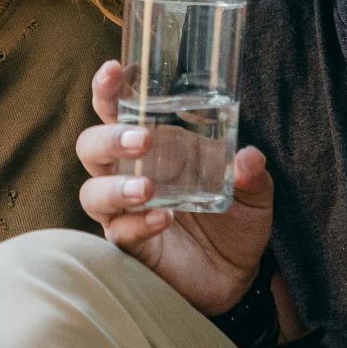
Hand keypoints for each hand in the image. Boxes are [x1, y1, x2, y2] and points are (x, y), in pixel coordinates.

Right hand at [76, 60, 272, 315]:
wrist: (237, 276)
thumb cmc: (236, 220)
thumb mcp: (255, 193)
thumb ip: (251, 173)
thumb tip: (247, 158)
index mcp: (154, 146)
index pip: (117, 109)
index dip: (108, 89)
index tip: (114, 70)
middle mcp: (128, 172)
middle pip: (91, 146)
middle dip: (110, 137)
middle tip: (143, 138)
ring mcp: (124, 211)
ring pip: (93, 191)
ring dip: (116, 186)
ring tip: (147, 187)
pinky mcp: (129, 246)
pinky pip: (118, 232)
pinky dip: (138, 224)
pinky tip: (164, 219)